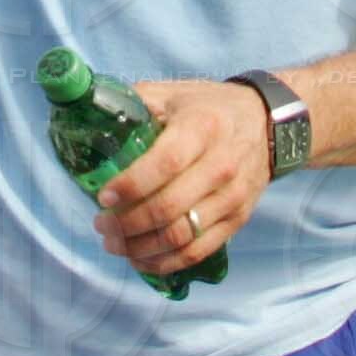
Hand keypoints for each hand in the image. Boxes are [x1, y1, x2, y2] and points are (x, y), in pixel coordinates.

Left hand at [90, 79, 275, 279]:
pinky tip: (141, 260)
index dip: (131, 185)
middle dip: (128, 224)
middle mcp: (221, 165)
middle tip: (100, 225)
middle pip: (170, 207)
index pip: (164, 163)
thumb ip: (134, 102)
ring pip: (184, 235)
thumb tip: (89, 111)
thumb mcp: (172, 93)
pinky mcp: (238, 219)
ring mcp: (232, 197)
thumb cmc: (209, 106)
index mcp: (201, 128)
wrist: (266, 124)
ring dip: (142, 247)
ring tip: (113, 244)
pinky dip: (167, 262)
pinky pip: (201, 250)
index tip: (103, 197)